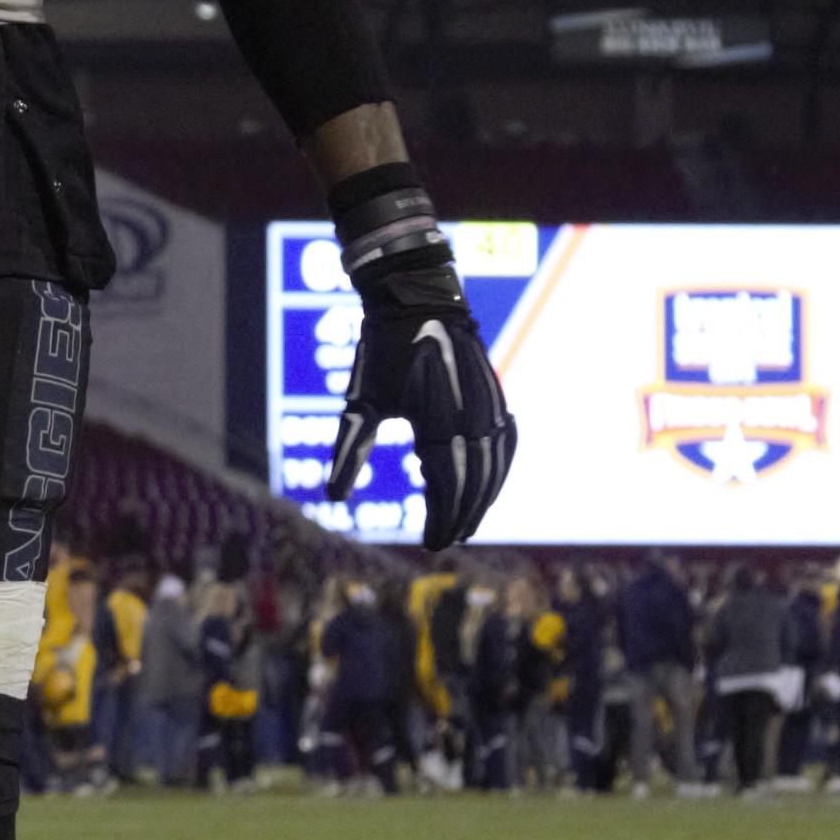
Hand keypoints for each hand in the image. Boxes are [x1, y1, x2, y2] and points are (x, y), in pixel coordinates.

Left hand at [325, 239, 515, 549]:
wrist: (417, 297)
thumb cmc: (382, 351)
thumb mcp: (361, 401)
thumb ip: (349, 450)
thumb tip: (332, 495)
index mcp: (435, 418)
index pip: (446, 485)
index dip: (441, 518)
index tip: (429, 542)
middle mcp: (469, 414)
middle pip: (474, 482)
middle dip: (462, 516)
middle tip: (447, 538)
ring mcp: (489, 405)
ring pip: (495, 465)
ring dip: (485, 499)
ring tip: (468, 522)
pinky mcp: (496, 396)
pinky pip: (507, 441)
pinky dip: (501, 469)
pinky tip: (492, 484)